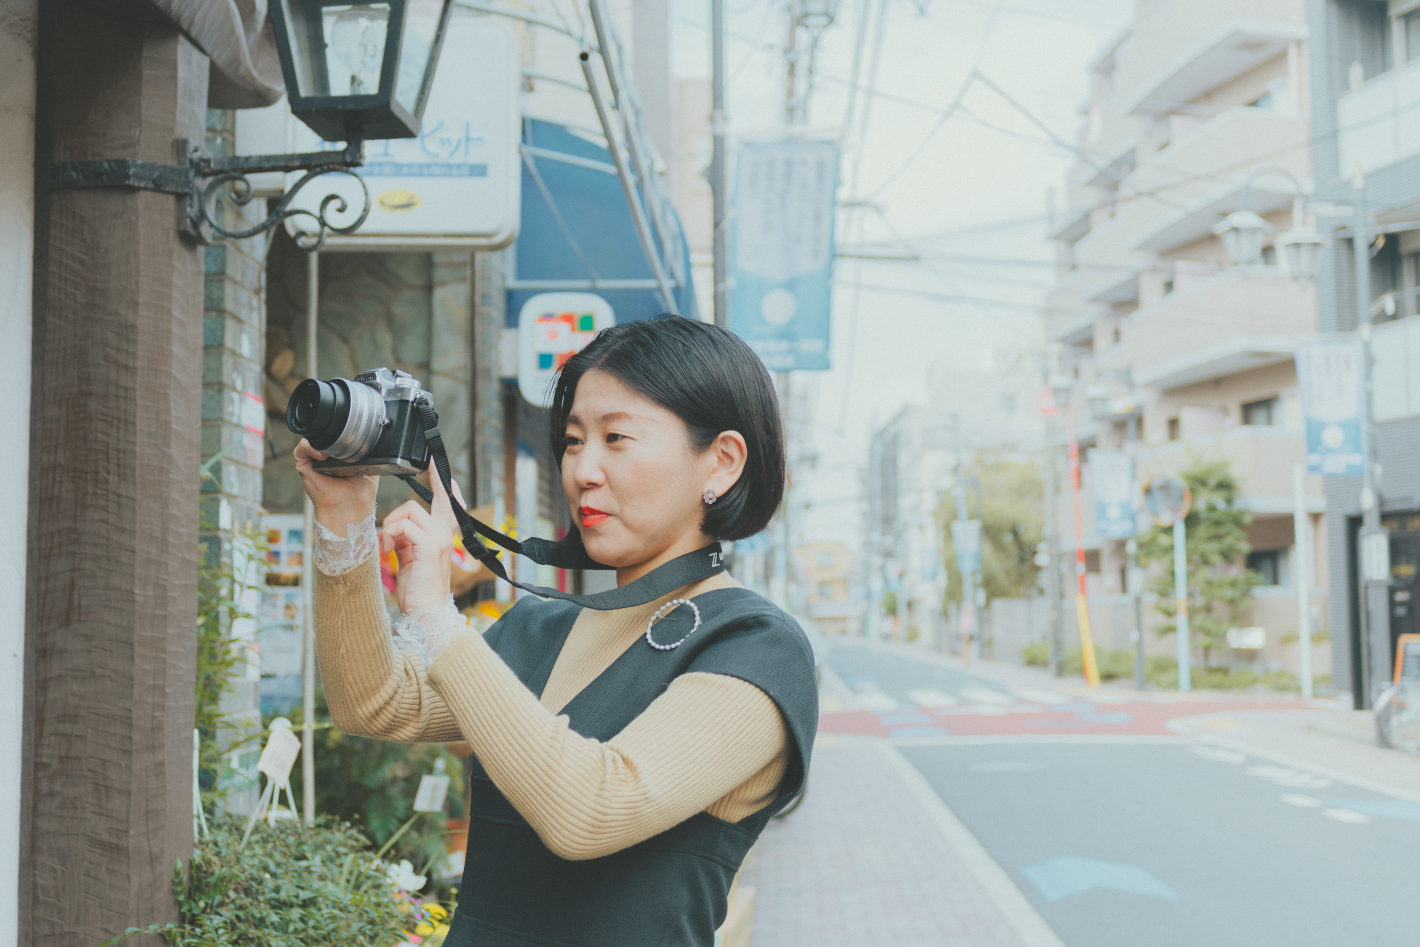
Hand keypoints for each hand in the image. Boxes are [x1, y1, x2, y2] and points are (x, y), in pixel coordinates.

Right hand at [293, 439, 377, 531]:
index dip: (342, 431)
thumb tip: (373, 440)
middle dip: (332, 434)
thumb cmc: (359, 494)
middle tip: (344, 440)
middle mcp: (324, 457)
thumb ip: (370, 453)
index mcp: (338, 456)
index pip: (336, 435)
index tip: (351, 432)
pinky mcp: (304, 467)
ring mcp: (313, 461)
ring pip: (311, 439)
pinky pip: (301, 451)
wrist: (351, 510)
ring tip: (334, 449)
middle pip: (323, 435)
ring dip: (321, 440)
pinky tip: (322, 455)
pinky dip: (309, 448)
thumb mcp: (371, 467)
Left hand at [380, 459, 466, 614]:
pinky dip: (390, 535)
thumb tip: (395, 527)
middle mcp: (445, 533)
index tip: (436, 464)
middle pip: (440, 496)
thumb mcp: (411, 557)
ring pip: (410, 510)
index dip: (443, 482)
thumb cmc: (418, 589)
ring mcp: (439, 538)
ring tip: (389, 545)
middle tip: (428, 462)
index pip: (447, 502)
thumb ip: (407, 538)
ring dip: (391, 524)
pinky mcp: (429, 546)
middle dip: (435, 477)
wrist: (426, 612)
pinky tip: (389, 551)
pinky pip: (403, 526)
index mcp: (442, 535)